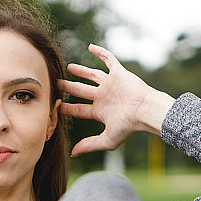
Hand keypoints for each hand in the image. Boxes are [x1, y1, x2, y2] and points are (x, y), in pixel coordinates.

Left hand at [60, 44, 174, 156]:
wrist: (145, 110)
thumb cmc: (129, 126)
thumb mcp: (107, 139)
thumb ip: (89, 145)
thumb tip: (72, 153)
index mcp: (100, 111)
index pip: (79, 109)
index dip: (67, 107)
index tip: (55, 105)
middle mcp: (104, 97)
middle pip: (82, 91)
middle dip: (69, 87)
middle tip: (56, 83)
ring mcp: (111, 85)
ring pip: (92, 75)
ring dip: (81, 71)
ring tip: (69, 67)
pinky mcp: (118, 73)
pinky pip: (109, 60)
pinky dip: (101, 53)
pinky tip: (91, 47)